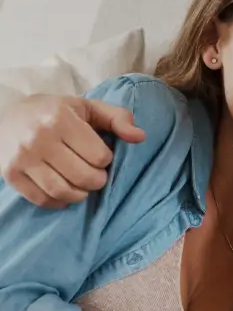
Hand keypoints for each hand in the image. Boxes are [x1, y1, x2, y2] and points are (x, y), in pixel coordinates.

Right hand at [0, 94, 144, 207]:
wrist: (7, 116)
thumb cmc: (56, 113)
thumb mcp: (88, 108)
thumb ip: (117, 119)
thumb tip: (141, 137)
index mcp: (61, 119)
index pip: (99, 156)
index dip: (105, 159)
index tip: (99, 155)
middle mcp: (39, 138)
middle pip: (83, 176)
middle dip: (98, 180)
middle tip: (97, 176)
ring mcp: (22, 158)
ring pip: (62, 191)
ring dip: (80, 195)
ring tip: (83, 186)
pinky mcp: (10, 174)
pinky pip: (42, 199)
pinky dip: (59, 202)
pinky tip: (65, 193)